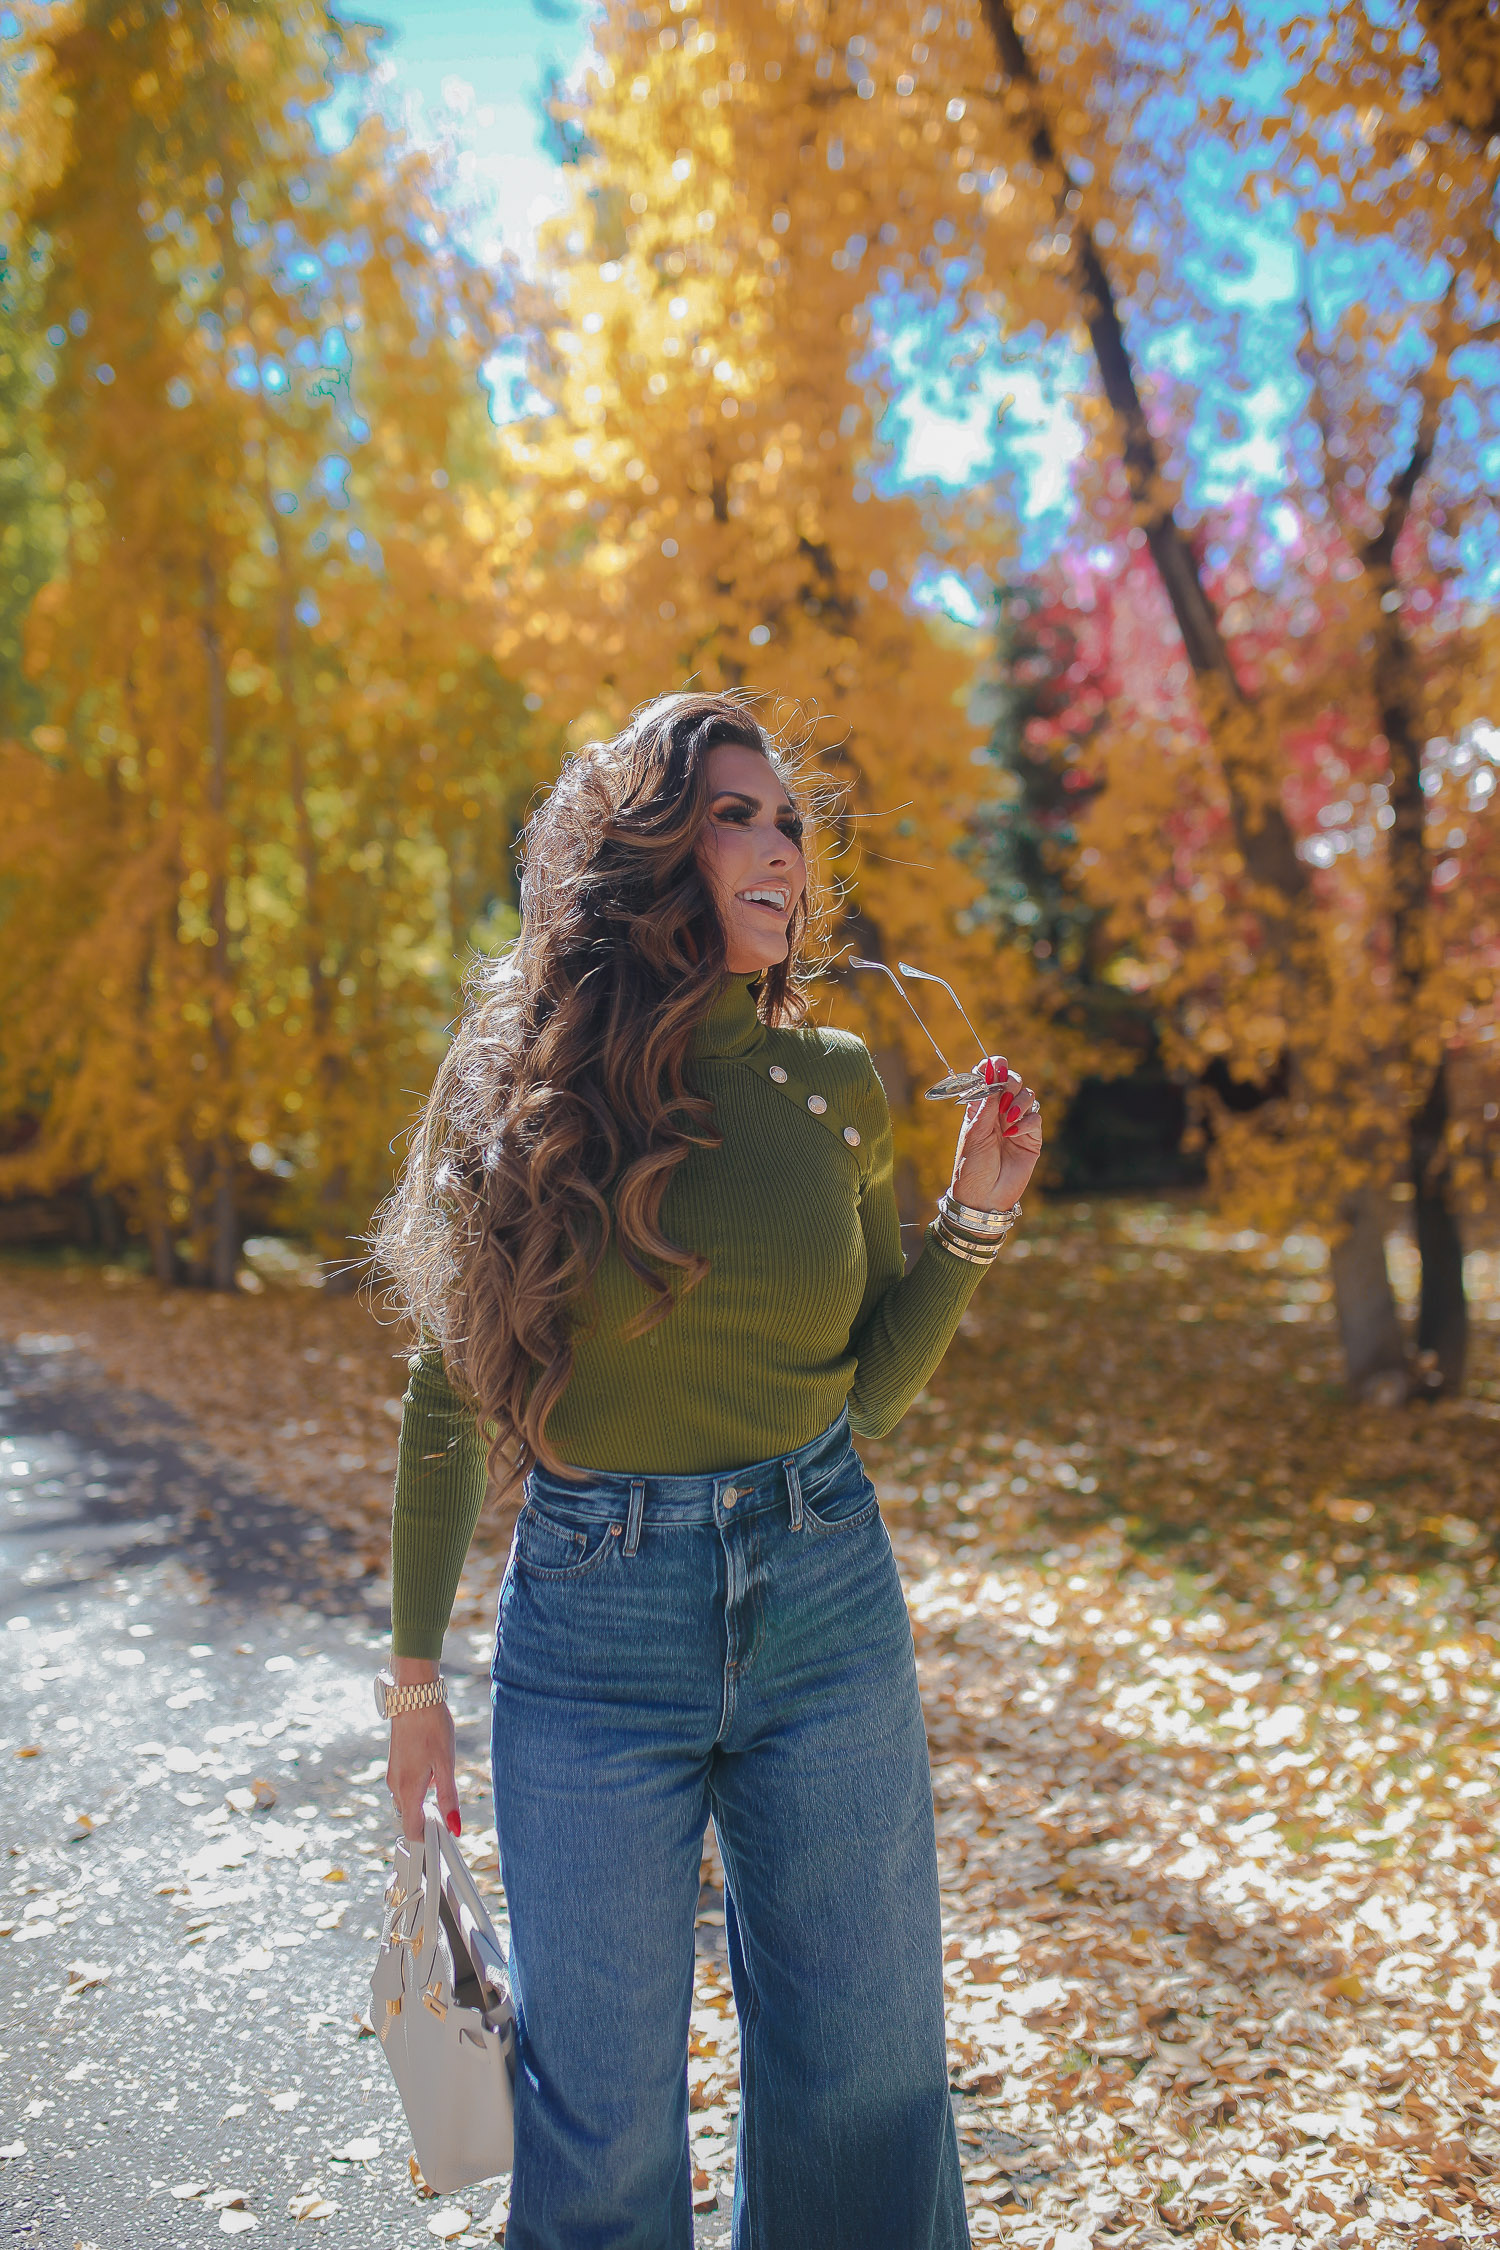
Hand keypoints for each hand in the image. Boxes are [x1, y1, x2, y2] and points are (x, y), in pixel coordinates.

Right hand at [385, 1657, 460, 1842]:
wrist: (413, 1697)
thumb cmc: (431, 1728)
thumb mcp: (446, 1765)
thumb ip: (449, 1798)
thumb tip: (454, 1827)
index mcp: (408, 1790)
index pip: (412, 1830)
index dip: (427, 1840)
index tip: (444, 1840)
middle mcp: (396, 1786)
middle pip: (409, 1818)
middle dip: (427, 1823)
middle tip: (449, 1817)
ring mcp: (393, 1774)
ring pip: (407, 1802)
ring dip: (423, 1805)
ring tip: (444, 1793)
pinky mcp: (395, 1764)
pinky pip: (405, 1788)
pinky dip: (419, 1790)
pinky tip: (434, 1774)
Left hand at [949, 1055, 1042, 1213]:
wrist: (983, 1196)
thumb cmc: (971, 1166)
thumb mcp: (974, 1132)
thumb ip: (986, 1104)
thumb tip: (993, 1074)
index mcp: (980, 1108)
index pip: (989, 1079)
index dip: (993, 1068)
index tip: (996, 1063)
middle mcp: (999, 1113)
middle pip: (1013, 1082)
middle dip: (1011, 1082)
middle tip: (1005, 1094)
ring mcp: (1017, 1124)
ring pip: (1028, 1097)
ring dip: (1019, 1103)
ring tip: (1006, 1120)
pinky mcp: (1031, 1139)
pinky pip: (1035, 1119)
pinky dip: (1026, 1122)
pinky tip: (1013, 1134)